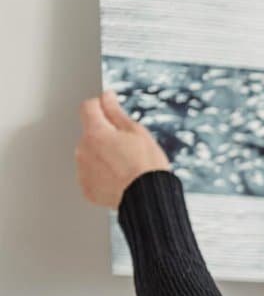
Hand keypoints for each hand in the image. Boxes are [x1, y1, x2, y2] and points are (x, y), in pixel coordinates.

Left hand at [75, 90, 170, 208]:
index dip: (101, 105)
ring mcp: (83, 171)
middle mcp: (83, 150)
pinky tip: (119, 179)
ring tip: (125, 167)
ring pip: (90, 154)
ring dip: (102, 155)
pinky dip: (102, 175)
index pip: (88, 107)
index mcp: (95, 133)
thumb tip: (106, 97)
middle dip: (104, 135)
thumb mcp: (137, 132)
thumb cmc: (147, 166)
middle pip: (90, 133)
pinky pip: (91, 175)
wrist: (148, 199)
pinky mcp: (87, 188)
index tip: (110, 109)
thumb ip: (116, 112)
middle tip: (128, 147)